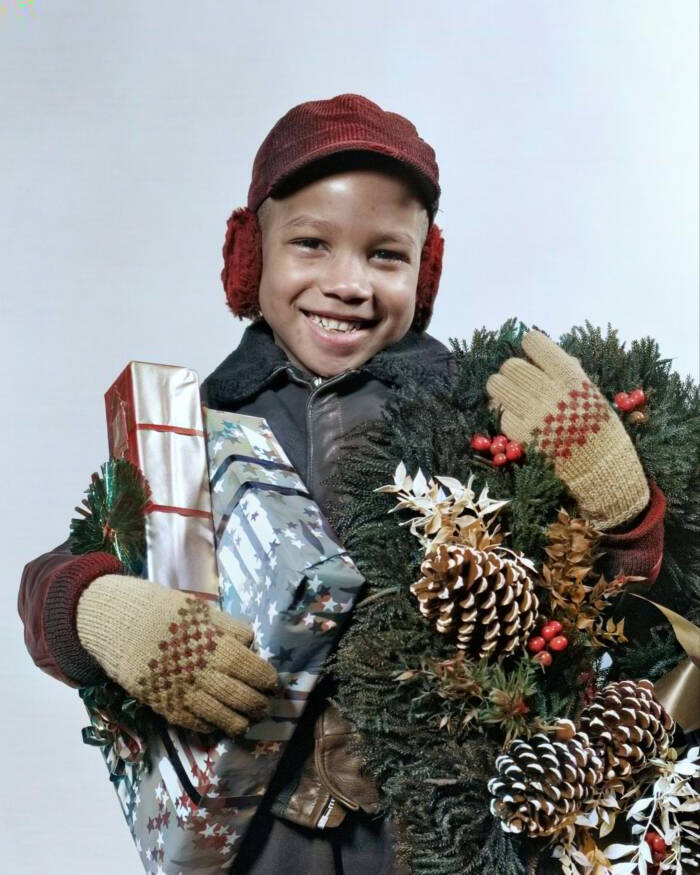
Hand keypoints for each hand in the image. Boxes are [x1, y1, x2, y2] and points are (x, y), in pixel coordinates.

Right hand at [76, 574, 278, 735]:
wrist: (115, 621)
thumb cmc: (159, 609)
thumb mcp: (197, 609)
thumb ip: (225, 626)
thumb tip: (249, 641)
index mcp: (213, 644)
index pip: (249, 666)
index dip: (265, 677)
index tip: (273, 683)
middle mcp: (201, 670)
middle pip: (239, 695)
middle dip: (258, 704)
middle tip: (266, 706)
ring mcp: (181, 690)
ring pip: (219, 715)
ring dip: (238, 722)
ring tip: (248, 722)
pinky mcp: (163, 703)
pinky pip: (192, 721)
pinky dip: (208, 725)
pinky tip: (217, 725)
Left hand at [486, 329, 648, 529]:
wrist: (602, 469)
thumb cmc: (599, 428)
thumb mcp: (591, 393)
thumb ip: (567, 372)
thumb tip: (541, 355)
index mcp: (571, 377)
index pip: (535, 343)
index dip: (531, 345)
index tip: (532, 351)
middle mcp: (550, 393)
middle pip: (511, 365)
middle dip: (513, 370)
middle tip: (519, 379)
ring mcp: (533, 414)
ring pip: (496, 385)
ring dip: (500, 387)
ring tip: (510, 394)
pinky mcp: (521, 435)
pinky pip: (500, 413)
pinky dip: (506, 414)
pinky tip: (517, 417)